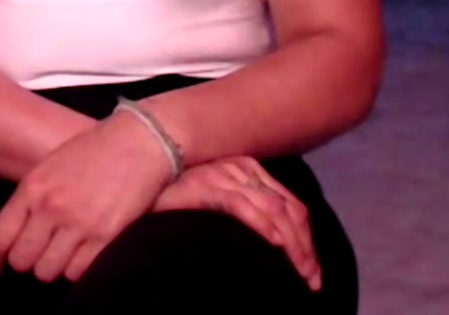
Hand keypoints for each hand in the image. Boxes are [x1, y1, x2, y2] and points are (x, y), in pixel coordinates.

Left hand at [0, 108, 174, 283]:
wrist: (139, 142)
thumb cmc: (93, 151)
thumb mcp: (50, 167)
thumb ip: (31, 198)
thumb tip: (16, 235)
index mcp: (32, 188)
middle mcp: (50, 208)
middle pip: (21, 261)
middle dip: (27, 264)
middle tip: (37, 258)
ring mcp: (78, 224)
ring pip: (48, 272)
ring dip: (53, 269)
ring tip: (61, 257)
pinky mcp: (105, 237)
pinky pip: (78, 273)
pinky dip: (76, 271)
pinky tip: (81, 257)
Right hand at [152, 156, 320, 290]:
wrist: (137, 184)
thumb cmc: (175, 200)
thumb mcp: (217, 204)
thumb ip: (242, 211)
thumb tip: (275, 242)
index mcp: (248, 169)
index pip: (290, 204)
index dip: (306, 239)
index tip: (311, 270)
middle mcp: (241, 167)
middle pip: (288, 209)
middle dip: (305, 248)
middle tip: (312, 281)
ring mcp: (224, 174)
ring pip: (274, 210)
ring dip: (292, 246)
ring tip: (298, 274)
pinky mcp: (208, 185)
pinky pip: (244, 207)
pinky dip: (264, 227)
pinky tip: (275, 247)